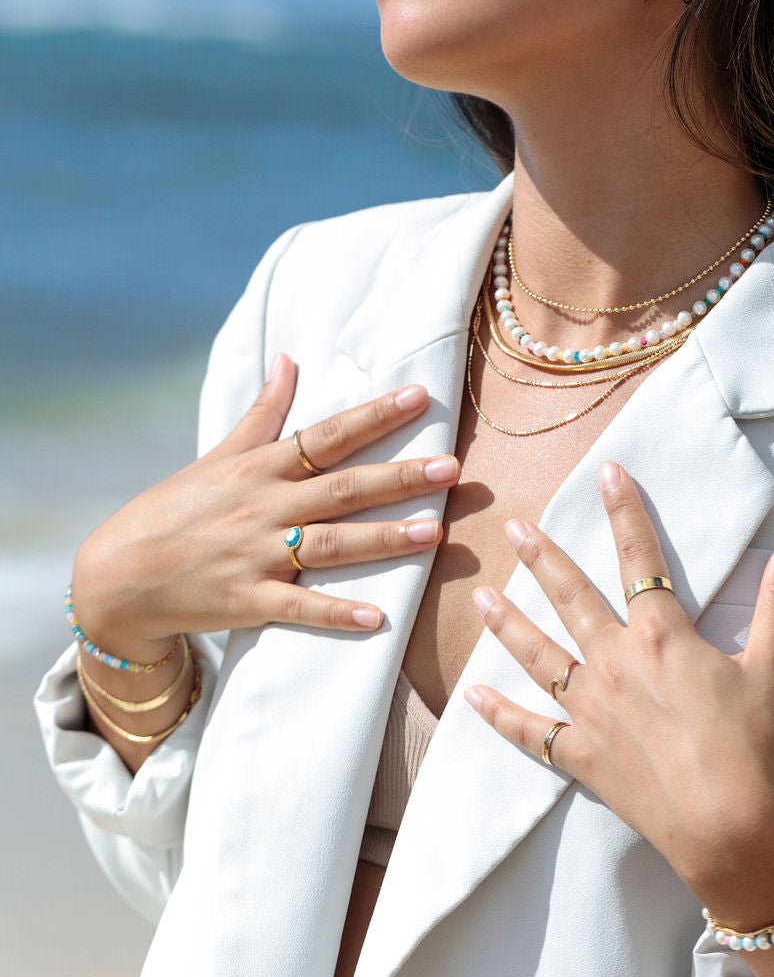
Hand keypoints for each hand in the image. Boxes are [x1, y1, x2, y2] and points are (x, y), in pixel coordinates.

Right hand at [71, 353, 459, 655]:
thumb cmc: (174, 509)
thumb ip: (263, 411)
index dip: (374, 415)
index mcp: (261, 468)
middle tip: (451, 467)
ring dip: (384, 540)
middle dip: (399, 478)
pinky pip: (299, 607)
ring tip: (434, 533)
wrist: (118, 576)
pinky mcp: (247, 601)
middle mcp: (265, 506)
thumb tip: (289, 358)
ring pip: (331, 544)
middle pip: (342, 488)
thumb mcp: (219, 455)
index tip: (420, 397)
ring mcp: (257, 555)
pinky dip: (335, 613)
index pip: (327, 434)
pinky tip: (378, 618)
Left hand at [463, 459, 773, 907]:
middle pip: (571, 599)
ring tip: (480, 597)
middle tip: (515, 528)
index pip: (638, 558)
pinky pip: (530, 731)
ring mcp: (591, 711)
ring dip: (508, 623)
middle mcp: (615, 664)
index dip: (624, 512)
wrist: (730, 833)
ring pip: (538, 654)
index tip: (606, 472)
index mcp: (660, 637)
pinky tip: (472, 695)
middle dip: (543, 558)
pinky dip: (499, 714)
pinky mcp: (581, 756)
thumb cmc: (755, 750)